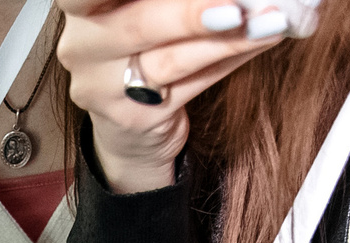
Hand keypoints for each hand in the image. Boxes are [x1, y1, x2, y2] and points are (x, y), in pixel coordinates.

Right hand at [58, 0, 294, 192]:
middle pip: (138, 23)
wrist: (128, 124)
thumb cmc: (140, 48)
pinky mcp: (134, 118)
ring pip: (169, 59)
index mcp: (80, 9)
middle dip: (190, 13)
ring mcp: (104, 88)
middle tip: (236, 5)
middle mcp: (82, 47)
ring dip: (225, 39)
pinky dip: (228, 60)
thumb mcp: (139, 12)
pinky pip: (190, 86)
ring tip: (269, 22)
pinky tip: (259, 41)